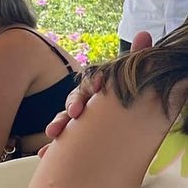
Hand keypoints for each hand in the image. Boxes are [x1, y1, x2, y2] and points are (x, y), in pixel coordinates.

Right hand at [39, 30, 152, 155]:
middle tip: (76, 113)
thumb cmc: (131, 102)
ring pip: (66, 119)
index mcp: (102, 90)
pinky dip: (51, 148)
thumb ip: (137, 59)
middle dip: (73, 104)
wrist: (132, 134)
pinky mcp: (76, 140)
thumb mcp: (134, 83)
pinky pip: (62, 143)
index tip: (101, 86)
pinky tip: (44, 154)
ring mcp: (82, 122)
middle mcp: (89, 104)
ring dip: (57, 124)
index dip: (94, 83)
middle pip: (75, 100)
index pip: (93, 82)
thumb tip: (143, 33)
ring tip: (54, 134)